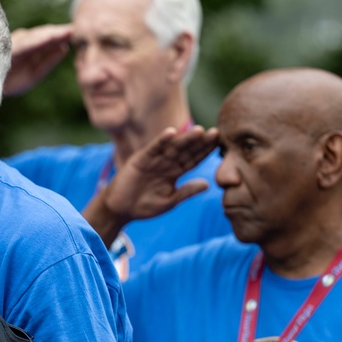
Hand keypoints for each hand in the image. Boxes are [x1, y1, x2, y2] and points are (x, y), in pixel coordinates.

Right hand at [4, 24, 72, 96]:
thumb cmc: (9, 82)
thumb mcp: (34, 73)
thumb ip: (48, 61)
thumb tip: (64, 48)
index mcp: (27, 46)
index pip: (47, 39)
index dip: (61, 35)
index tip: (76, 31)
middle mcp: (21, 41)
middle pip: (43, 35)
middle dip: (59, 32)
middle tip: (77, 28)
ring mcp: (14, 43)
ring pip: (37, 36)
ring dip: (53, 33)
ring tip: (68, 31)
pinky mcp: (8, 49)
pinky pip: (26, 43)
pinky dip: (39, 40)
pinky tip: (51, 37)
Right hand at [83, 125, 217, 244]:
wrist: (121, 209)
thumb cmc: (144, 206)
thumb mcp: (170, 201)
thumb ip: (187, 191)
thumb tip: (207, 184)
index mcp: (175, 172)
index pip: (193, 159)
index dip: (206, 152)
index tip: (220, 144)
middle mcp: (166, 163)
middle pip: (186, 150)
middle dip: (200, 142)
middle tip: (215, 132)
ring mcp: (154, 160)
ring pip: (173, 147)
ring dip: (185, 139)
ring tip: (199, 131)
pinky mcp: (140, 159)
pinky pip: (153, 149)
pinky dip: (161, 141)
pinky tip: (171, 133)